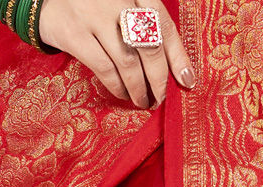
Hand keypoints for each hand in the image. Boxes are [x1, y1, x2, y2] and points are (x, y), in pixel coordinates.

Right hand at [37, 0, 196, 107]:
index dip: (178, 56)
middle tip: (160, 98)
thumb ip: (144, 27)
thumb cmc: (93, 8)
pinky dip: (118, 87)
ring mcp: (94, 14)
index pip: (164, 25)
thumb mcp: (120, 7)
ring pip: (128, 62)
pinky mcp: (75, 32)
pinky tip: (123, 94)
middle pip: (149, 46)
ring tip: (142, 101)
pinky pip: (105, 68)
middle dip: (158, 79)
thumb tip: (174, 70)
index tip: (187, 81)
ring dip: (139, 89)